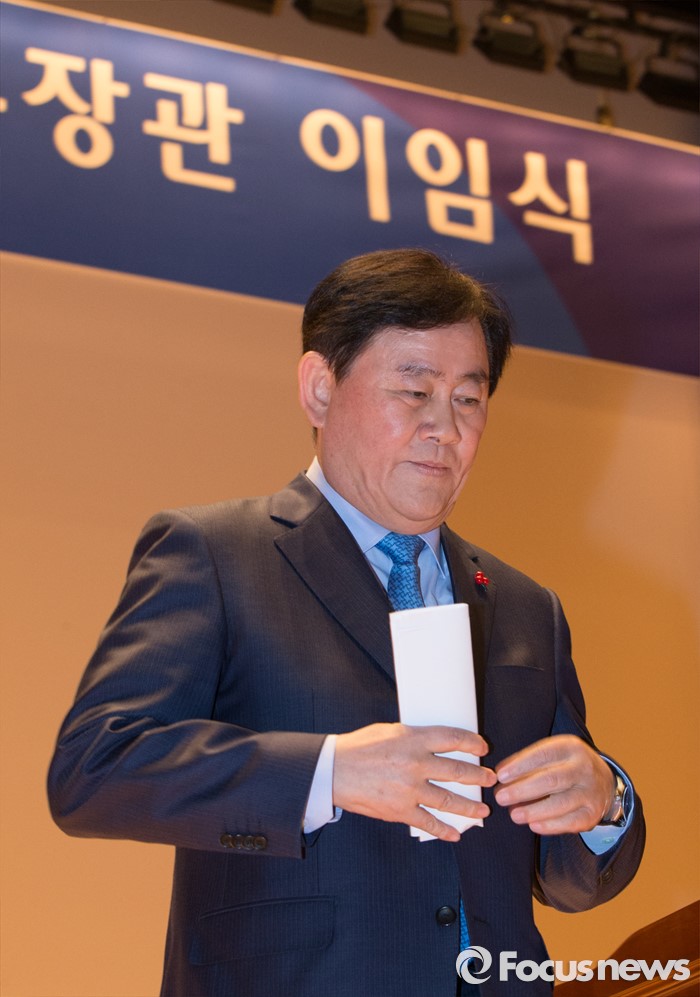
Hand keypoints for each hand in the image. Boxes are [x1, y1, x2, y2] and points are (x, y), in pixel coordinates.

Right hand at [333, 723, 496, 841]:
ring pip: (449, 800)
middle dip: (479, 776)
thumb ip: (414, 737)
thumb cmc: (359, 747)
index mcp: (414, 739)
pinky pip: (428, 822)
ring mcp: (410, 789)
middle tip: (490, 779)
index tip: (483, 747)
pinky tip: (456, 834)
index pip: (453, 738)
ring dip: (470, 806)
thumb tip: (436, 744)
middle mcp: (416, 764)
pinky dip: (444, 829)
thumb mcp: (389, 731)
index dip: (472, 742)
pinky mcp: (400, 810)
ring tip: (483, 810)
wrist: (333, 770)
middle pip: (458, 770)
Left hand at [493, 735, 614, 834]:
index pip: (542, 755)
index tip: (500, 776)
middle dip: (522, 790)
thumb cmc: (566, 765)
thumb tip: (500, 776)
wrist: (603, 780)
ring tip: (513, 814)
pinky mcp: (593, 814)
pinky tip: (533, 826)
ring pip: (561, 803)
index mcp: (570, 747)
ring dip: (534, 811)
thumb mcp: (552, 753)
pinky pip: (571, 822)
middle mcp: (583, 768)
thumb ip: (527, 761)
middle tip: (500, 797)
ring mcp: (591, 792)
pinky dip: (551, 825)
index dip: (519, 766)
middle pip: (551, 780)